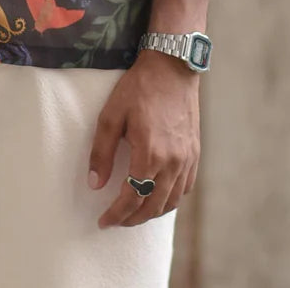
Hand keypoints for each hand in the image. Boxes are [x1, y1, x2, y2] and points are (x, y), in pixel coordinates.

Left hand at [87, 49, 200, 227]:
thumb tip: (95, 184)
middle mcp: (172, 161)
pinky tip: (158, 197)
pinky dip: (171, 200)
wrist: (172, 67)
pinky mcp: (194, 153)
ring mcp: (187, 159)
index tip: (103, 222)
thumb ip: (102, 152)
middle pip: (153, 206)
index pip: (132, 198)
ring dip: (152, 213)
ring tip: (134, 213)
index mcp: (150, 153)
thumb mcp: (111, 115)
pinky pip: (185, 188)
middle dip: (132, 219)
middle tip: (116, 221)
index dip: (117, 214)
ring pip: (171, 201)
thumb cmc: (139, 88)